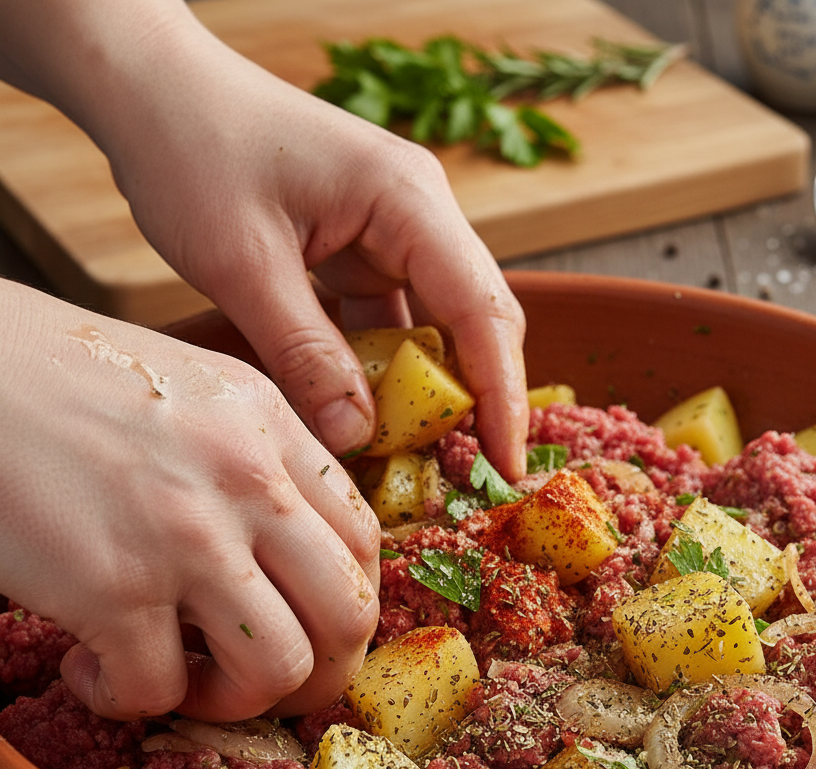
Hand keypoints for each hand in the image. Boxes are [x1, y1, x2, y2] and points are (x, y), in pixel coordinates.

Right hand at [0, 280, 379, 720]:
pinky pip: (157, 691)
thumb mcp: (194, 389)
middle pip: (350, 614)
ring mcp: (186, 535)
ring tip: (181, 678)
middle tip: (266, 679)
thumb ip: (256, 459)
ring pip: (279, 668)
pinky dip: (128, 700)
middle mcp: (246, 481)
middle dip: (320, 673)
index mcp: (270, 427)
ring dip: (233, 699)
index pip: (365, 542)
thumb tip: (288, 550)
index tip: (306, 628)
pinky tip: (91, 667)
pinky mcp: (110, 587)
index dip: (347, 606)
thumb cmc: (61, 377)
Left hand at [86, 5, 529, 479]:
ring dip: (423, 391)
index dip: (502, 394)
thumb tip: (357, 438)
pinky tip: (366, 414)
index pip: (480, 309)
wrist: (153, 91)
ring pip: (435, 328)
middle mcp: (418, 214)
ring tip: (413, 457)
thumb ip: (304, 353)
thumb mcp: (242, 264)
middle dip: (474, 398)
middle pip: (475, 320)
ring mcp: (394, 233)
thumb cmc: (193, 150)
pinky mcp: (364, 251)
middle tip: (469, 475)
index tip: (506, 463)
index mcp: (408, 201)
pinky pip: (390, 324)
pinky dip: (382, 372)